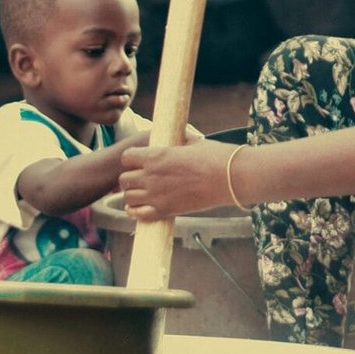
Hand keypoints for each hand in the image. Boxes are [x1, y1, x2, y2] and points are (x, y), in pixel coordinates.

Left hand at [120, 139, 243, 219]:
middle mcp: (151, 176)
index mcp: (157, 155)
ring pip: (128, 198)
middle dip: (131, 178)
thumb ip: (178, 142)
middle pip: (124, 179)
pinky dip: (137, 212)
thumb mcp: (193, 142)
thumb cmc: (215, 156)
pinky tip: (144, 208)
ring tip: (144, 194)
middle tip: (143, 178)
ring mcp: (156, 195)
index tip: (141, 161)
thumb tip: (177, 139)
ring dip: (133, 195)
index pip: (126, 158)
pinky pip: (138, 215)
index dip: (132, 159)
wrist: (230, 178)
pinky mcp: (165, 211)